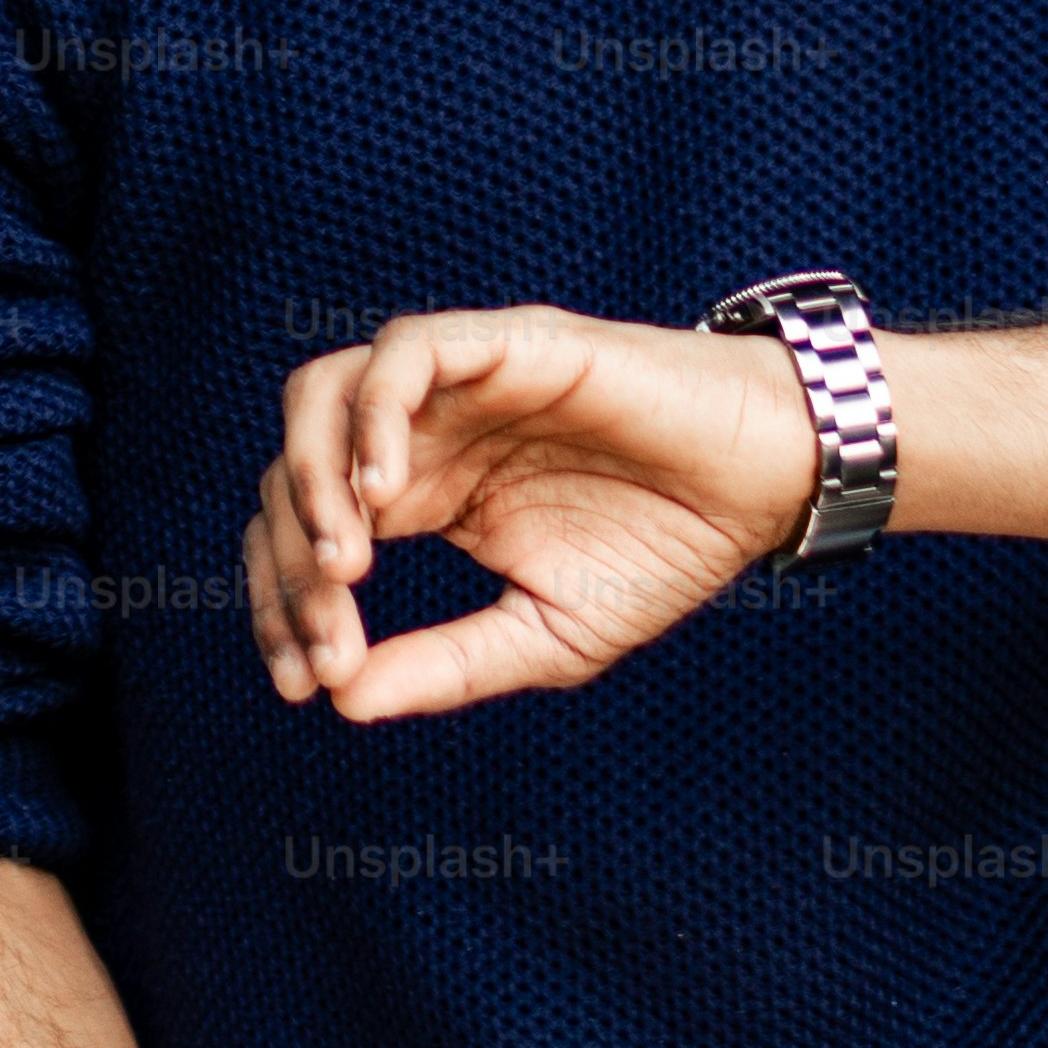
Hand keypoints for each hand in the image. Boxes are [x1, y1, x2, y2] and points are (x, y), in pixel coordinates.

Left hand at [243, 305, 813, 722]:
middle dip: (290, 561)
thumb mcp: (547, 635)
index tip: (304, 683)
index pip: (303, 532)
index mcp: (420, 495)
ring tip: (344, 564)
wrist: (764, 486)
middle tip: (327, 642)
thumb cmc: (663, 548)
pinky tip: (386, 493)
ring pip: (325, 394)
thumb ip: (448, 665)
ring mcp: (454, 382)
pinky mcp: (504, 342)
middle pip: (291, 469)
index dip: (283, 603)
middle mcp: (419, 432)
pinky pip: (406, 352)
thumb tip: (344, 705)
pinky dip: (375, 414)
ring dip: (312, 478)